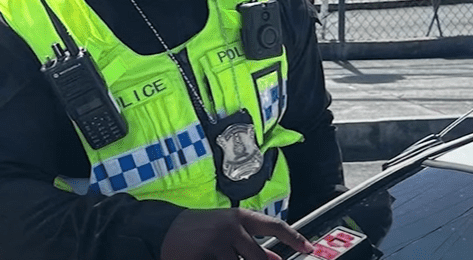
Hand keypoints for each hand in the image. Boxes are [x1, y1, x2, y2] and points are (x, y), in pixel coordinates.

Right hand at [161, 208, 313, 259]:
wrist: (164, 229)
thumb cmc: (201, 229)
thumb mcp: (228, 230)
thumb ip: (252, 243)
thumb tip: (275, 258)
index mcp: (240, 217)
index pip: (274, 225)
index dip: (294, 237)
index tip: (309, 248)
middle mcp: (230, 228)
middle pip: (258, 259)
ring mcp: (215, 244)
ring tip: (220, 257)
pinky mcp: (202, 258)